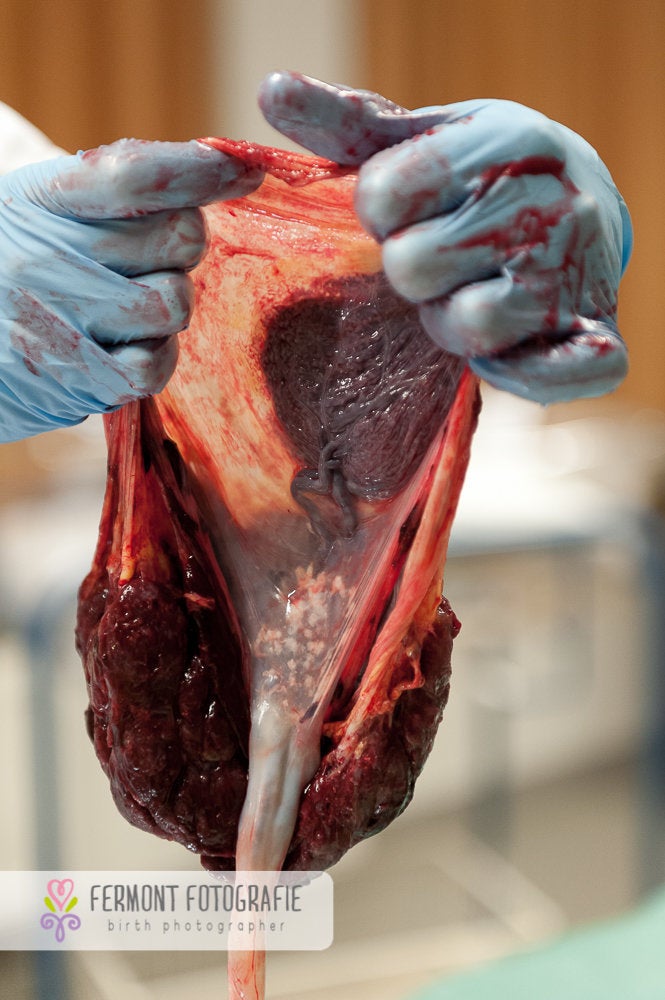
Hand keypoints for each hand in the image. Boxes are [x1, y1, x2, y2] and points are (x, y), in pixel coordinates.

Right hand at [0, 139, 262, 440]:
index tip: (244, 170)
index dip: (203, 168)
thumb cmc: (11, 264)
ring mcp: (58, 320)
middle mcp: (45, 255)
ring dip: (169, 304)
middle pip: (179, 236)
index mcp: (39, 198)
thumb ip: (114, 191)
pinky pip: (155, 365)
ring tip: (133, 305)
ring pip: (175, 302)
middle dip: (182, 246)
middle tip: (149, 257)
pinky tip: (131, 346)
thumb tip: (220, 169)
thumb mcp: (41, 209)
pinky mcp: (73, 379)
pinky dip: (157, 356)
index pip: (136, 173)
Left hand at [259, 72, 630, 403]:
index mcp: (504, 141)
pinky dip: (517, 375)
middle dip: (413, 271)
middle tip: (442, 258)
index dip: (382, 214)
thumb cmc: (480, 175)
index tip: (409, 209)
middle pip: (413, 266)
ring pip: (469, 326)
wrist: (584, 201)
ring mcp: (579, 273)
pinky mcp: (600, 337)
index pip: (382, 195)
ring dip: (452, 324)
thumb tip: (271, 90)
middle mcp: (552, 203)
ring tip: (469, 294)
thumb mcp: (423, 137)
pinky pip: (546, 378)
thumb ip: (347, 122)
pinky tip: (507, 348)